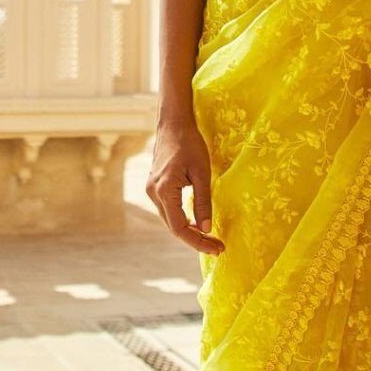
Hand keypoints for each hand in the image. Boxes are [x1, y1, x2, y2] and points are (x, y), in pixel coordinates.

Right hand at [146, 118, 224, 256]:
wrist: (173, 123)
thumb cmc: (190, 144)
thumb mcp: (202, 173)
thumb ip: (203, 202)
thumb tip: (206, 229)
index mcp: (164, 191)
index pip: (180, 228)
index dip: (198, 241)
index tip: (218, 248)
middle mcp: (153, 193)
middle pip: (173, 227)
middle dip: (196, 239)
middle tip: (218, 246)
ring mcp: (151, 189)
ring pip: (170, 219)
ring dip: (189, 230)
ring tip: (210, 237)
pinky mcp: (155, 185)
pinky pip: (168, 209)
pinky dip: (182, 218)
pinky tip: (197, 221)